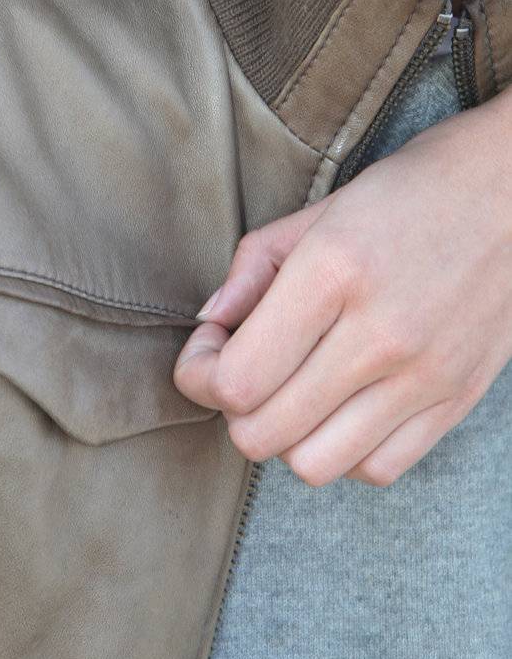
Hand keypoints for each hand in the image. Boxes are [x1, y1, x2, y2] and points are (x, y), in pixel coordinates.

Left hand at [173, 92, 511, 486]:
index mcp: (333, 271)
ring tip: (291, 391)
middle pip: (264, 434)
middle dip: (233, 409)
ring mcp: (424, 376)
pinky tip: (341, 406)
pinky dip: (344, 451)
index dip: (200, 374)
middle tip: (242, 370)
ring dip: (287, 436)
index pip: (238, 379)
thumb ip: (255, 267)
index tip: (209, 349)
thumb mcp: (321, 207)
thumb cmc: (413, 190)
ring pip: (316, 465)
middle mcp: (380, 333)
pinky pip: (378, 468)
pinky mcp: (457, 400)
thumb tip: (209, 323)